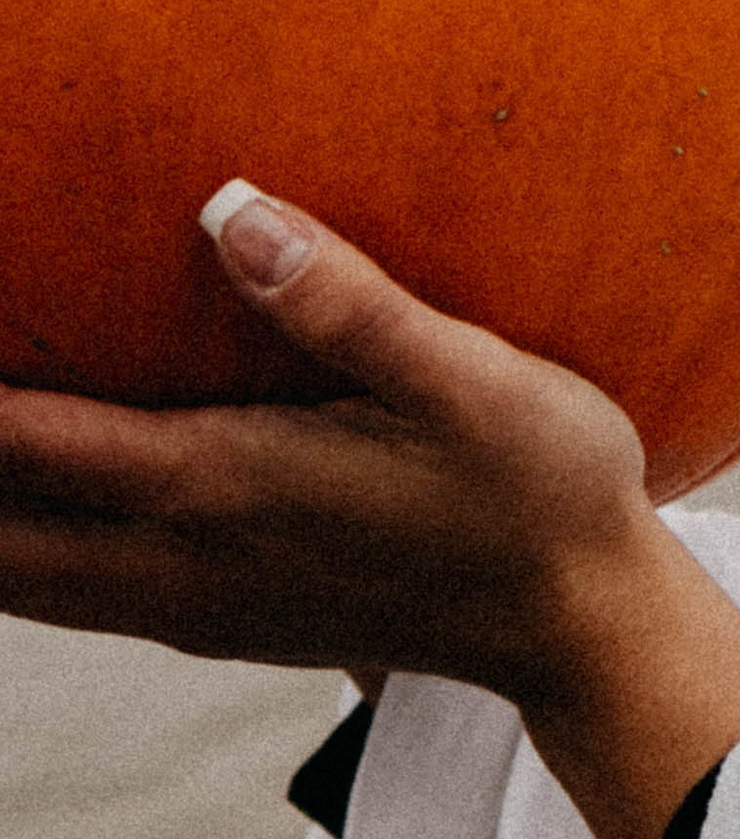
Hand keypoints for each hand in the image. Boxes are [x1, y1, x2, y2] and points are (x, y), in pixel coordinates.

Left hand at [0, 190, 739, 838]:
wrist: (582, 629)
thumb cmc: (540, 489)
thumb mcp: (469, 383)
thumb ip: (345, 300)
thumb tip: (227, 209)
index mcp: (217, 489)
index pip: (17, 439)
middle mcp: (174, 559)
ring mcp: (184, 603)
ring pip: (3, 573)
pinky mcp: (206, 618)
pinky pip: (50, 588)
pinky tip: (1, 502)